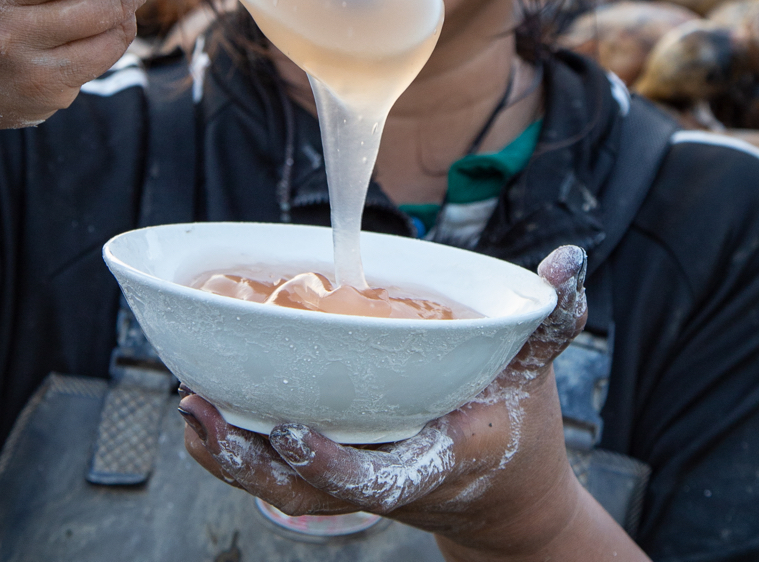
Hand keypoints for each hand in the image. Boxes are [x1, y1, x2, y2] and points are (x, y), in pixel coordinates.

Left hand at [179, 245, 597, 559]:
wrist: (509, 502)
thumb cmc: (516, 425)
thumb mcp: (535, 372)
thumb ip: (549, 317)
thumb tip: (571, 257)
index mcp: (440, 456)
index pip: (385, 475)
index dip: (334, 463)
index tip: (289, 430)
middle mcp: (391, 482)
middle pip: (311, 492)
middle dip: (251, 461)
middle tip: (198, 410)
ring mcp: (361, 487)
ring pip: (284, 491)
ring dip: (230, 457)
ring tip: (187, 409)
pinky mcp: (341, 478)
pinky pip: (280, 479)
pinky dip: (238, 452)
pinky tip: (203, 413)